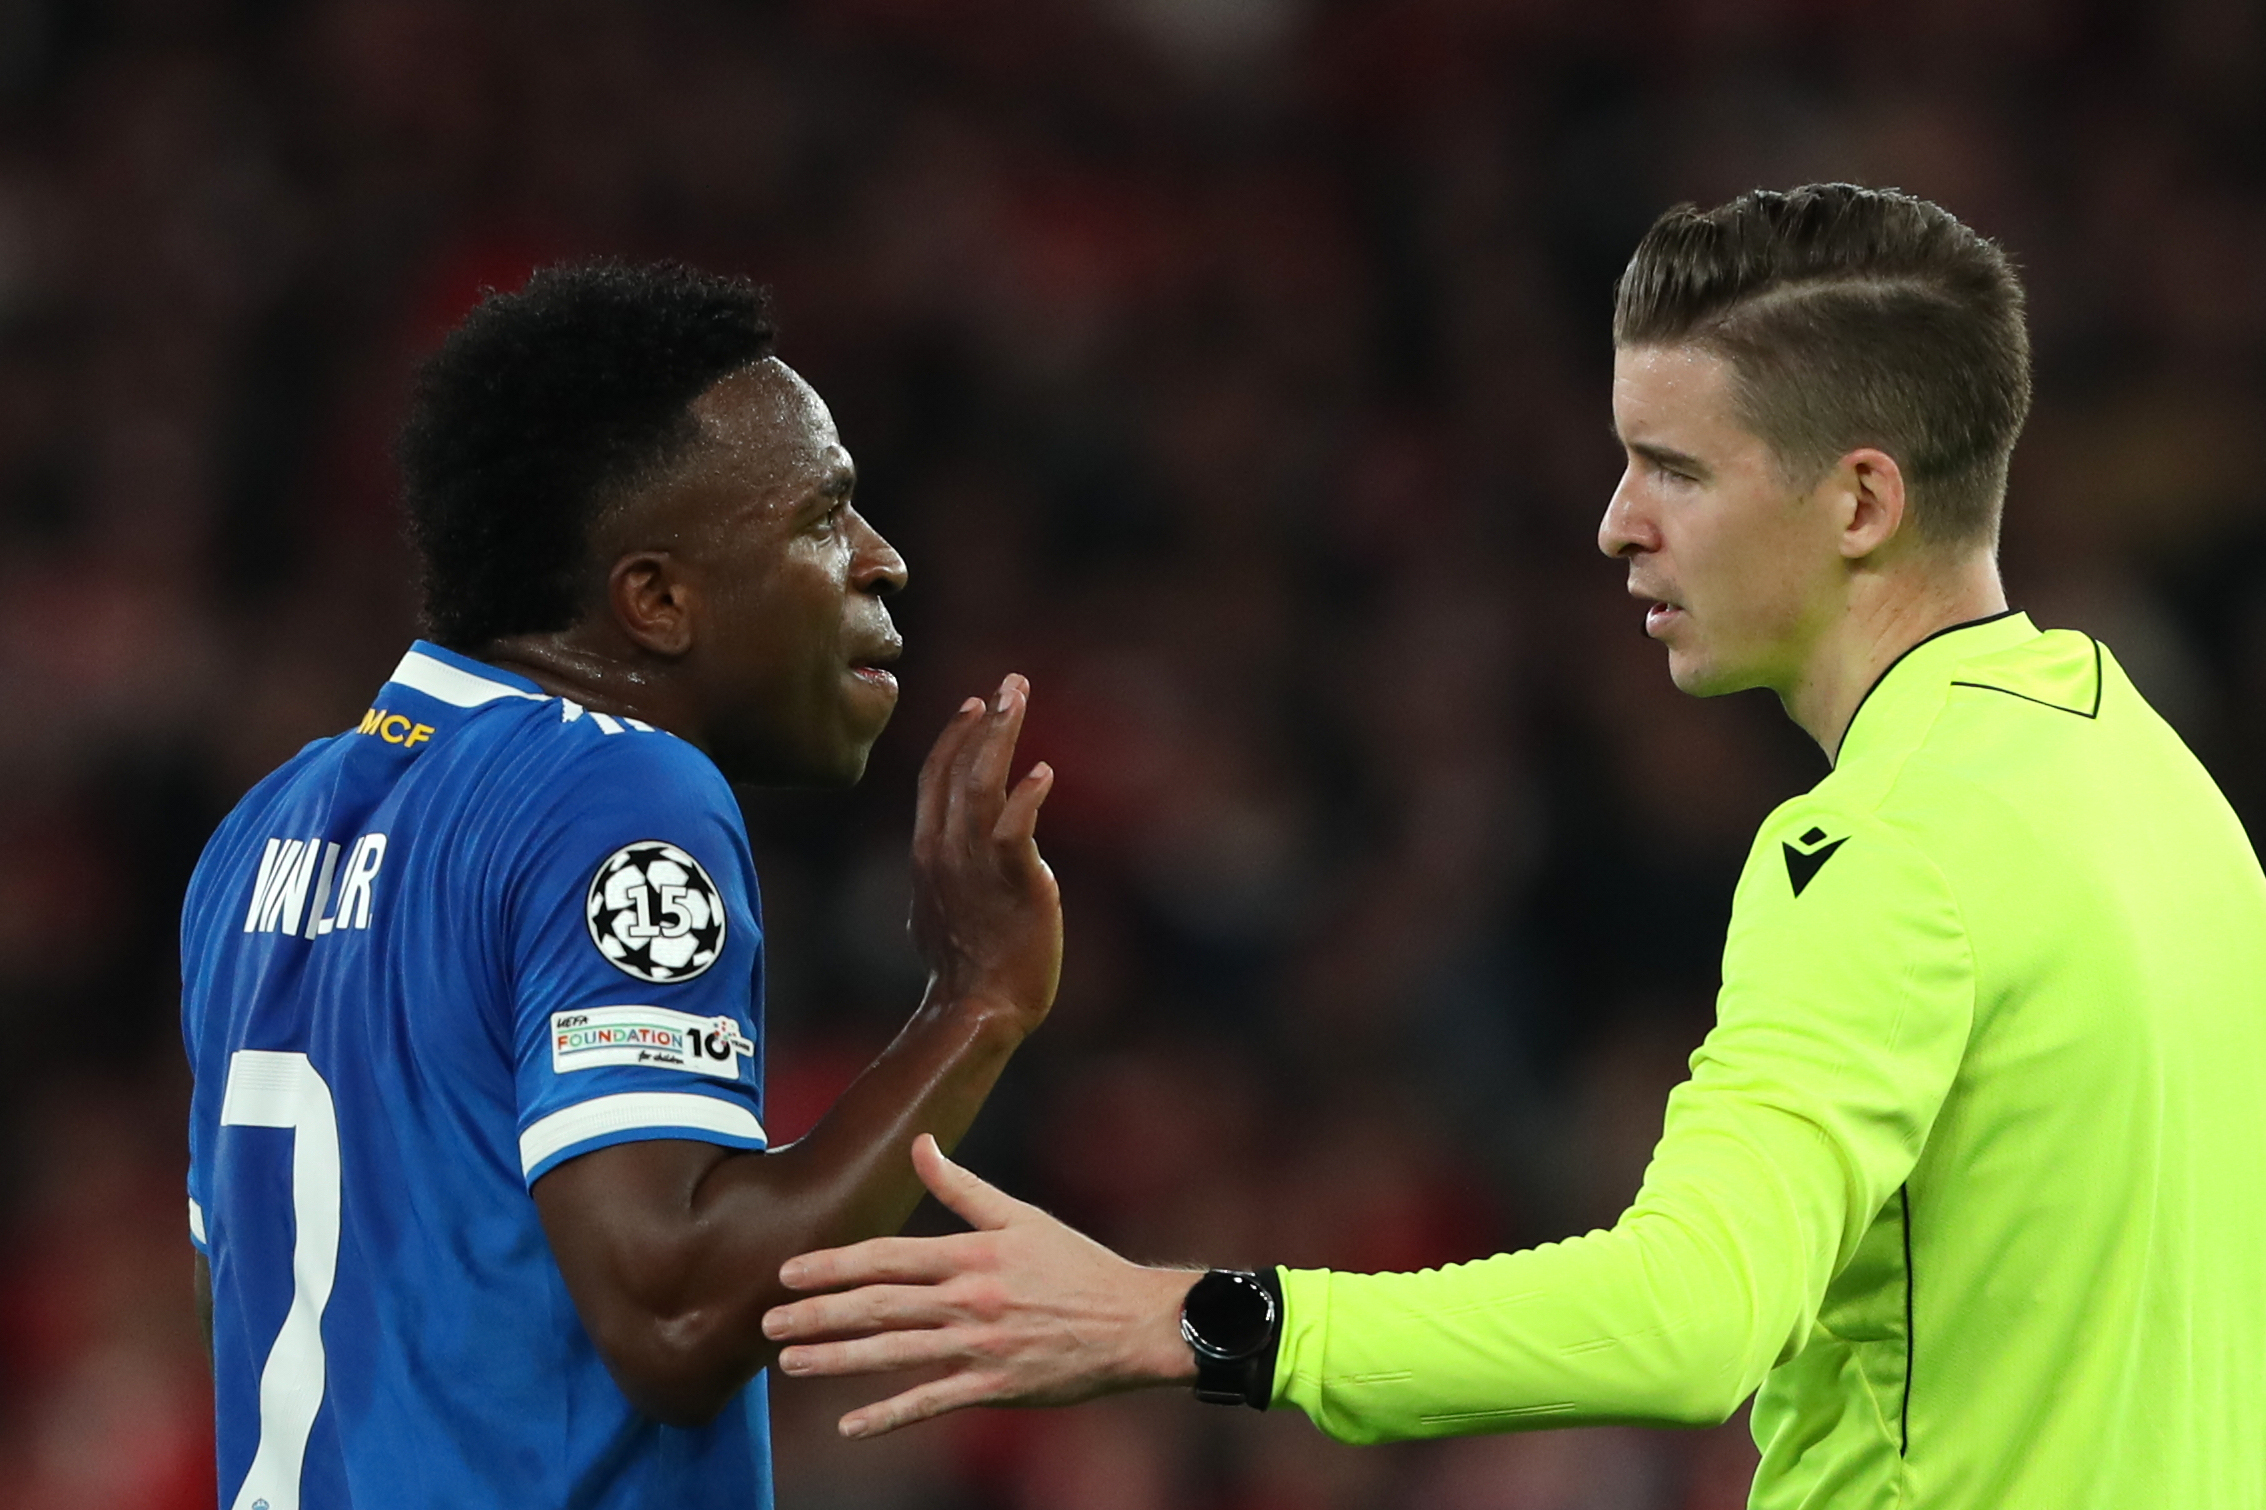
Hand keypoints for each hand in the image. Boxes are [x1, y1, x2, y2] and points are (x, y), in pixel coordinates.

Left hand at [763, 1134, 1197, 1438]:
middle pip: (878, 1306)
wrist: (1132, 1323)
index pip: (887, 1256)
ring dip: (835, 1359)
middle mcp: (967, 1299)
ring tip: (789, 1364)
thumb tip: (922, 1143)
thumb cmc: (1076, 1265)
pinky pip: (930, 1402)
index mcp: (971, 1254)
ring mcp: (978, 1346)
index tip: (788, 1272)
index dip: (833, 1264)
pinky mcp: (993, 1386)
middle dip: (816, 1314)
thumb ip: (963, 1186)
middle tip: (766, 1323)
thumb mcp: (1021, 1217)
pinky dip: (887, 1415)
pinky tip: (848, 1425)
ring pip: (892, 1354)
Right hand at [910, 676, 1060, 1031]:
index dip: (953, 738)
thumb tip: (949, 867)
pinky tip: (1043, 773)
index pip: (934, 779)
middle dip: (985, 721)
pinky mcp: (1016, 880)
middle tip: (1010, 685)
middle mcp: (944, 849)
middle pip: (958, 768)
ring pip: (983, 783)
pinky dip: (1027, 796)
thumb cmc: (963, 970)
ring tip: (1019, 699)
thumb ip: (943, 877)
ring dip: (1002, 736)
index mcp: (926, 852)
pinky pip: (1015, 827)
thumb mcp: (935, 911)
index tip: (974, 706)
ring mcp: (976, 864)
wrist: (977, 1009)